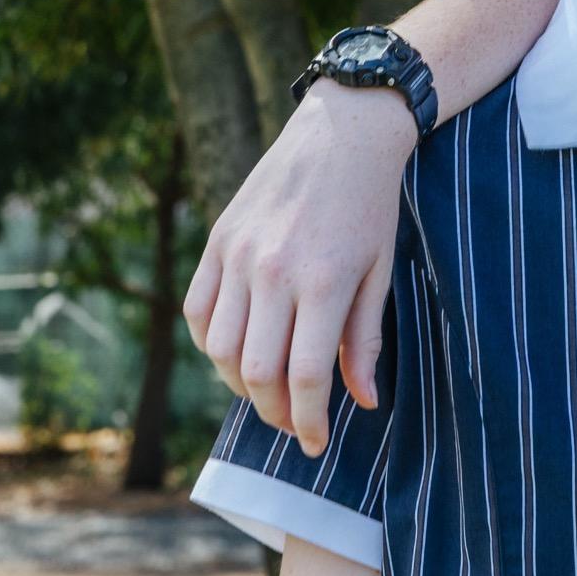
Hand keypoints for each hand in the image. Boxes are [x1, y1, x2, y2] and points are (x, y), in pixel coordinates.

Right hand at [183, 83, 415, 454]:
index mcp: (323, 282)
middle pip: (256, 371)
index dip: (308, 421)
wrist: (342, 133)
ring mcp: (237, 255)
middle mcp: (273, 271)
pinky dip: (208, 343)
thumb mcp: (380, 271)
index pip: (303, 377)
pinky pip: (196, 310)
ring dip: (239, 383)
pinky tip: (235, 350)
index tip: (317, 442)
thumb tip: (361, 401)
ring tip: (267, 388)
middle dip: (274, 412)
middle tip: (294, 422)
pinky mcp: (216, 240)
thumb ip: (365, 340)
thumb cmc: (371, 206)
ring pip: (218, 348)